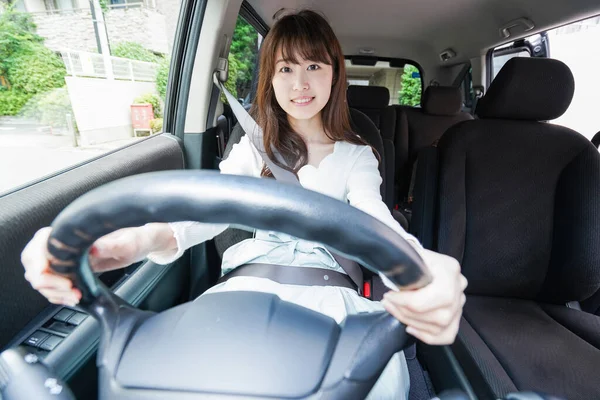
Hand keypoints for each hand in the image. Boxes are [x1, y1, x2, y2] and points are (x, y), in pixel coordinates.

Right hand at [21, 224, 175, 305]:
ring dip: (51, 290)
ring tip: (73, 297)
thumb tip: (95, 249)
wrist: (144, 242)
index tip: (63, 280)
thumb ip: (114, 244)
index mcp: (74, 230)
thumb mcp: (130, 241)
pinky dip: (57, 294)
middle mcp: (66, 242)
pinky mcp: (71, 267)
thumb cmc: (137, 237)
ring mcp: (66, 255)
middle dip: (45, 281)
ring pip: (39, 274)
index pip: (40, 243)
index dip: (42, 263)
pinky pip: (51, 283)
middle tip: (69, 291)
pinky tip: (72, 298)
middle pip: (33, 260)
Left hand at [381, 249, 466, 344]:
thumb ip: (402, 264)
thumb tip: (390, 273)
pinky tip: (411, 327)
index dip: (404, 301)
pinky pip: (446, 335)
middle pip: (437, 315)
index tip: (389, 296)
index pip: (429, 297)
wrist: (427, 261)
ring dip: (411, 322)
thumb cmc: (416, 258)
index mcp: (449, 270)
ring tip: (395, 311)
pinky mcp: (456, 317)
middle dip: (405, 312)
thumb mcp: (410, 254)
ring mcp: (460, 304)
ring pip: (439, 327)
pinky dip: (426, 335)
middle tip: (388, 303)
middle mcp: (459, 288)